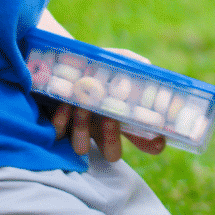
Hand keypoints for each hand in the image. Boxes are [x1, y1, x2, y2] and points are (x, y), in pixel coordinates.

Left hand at [48, 47, 164, 160]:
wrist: (55, 63)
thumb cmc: (89, 64)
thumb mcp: (110, 60)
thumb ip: (128, 62)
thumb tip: (146, 66)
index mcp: (119, 116)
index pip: (142, 139)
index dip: (153, 144)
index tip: (159, 139)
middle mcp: (100, 128)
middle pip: (112, 154)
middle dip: (111, 139)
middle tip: (109, 118)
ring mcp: (78, 131)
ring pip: (82, 148)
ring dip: (83, 127)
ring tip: (82, 105)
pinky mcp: (57, 128)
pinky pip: (60, 134)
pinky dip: (62, 119)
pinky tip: (65, 103)